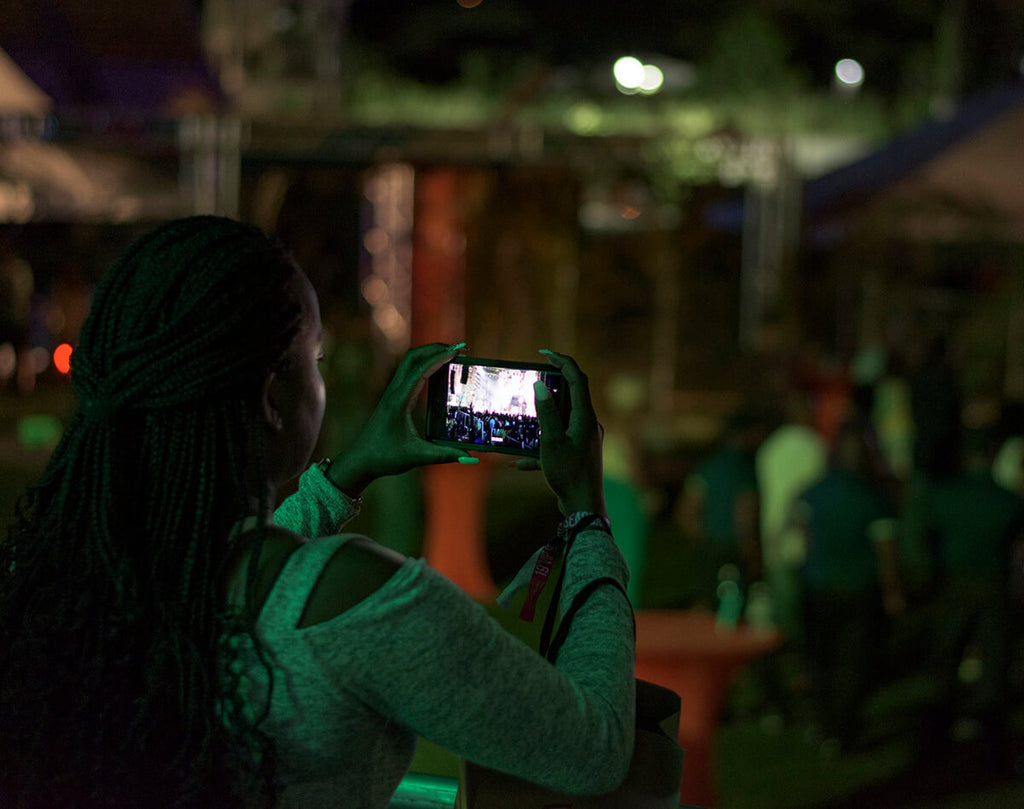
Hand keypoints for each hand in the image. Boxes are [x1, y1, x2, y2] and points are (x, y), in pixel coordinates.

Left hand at [326, 343, 473, 495]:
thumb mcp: (416, 456)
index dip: (439, 358)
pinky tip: (436, 370)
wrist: (360, 460)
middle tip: (459, 348)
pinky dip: (423, 364)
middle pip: (413, 357)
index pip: (420, 371)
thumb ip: (444, 455)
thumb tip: (471, 459)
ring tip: (451, 354)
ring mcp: (392, 393)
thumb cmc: (384, 457)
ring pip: (409, 362)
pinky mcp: (393, 397)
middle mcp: (394, 392)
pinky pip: (408, 372)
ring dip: (429, 353)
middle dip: (435, 348)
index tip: (457, 351)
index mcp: (399, 401)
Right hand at [520, 350, 606, 516]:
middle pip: (572, 396)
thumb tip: (540, 386)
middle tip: (533, 378)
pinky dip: (541, 448)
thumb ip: (546, 413)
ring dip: (543, 418)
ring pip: (563, 420)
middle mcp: (589, 425)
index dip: (563, 362)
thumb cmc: (569, 474)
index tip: (545, 353)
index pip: (578, 379)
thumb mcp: (552, 442)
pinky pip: (559, 443)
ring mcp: (585, 440)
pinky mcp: (579, 454)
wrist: (583, 508)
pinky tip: (519, 463)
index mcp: (585, 417)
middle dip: (552, 386)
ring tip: (523, 418)